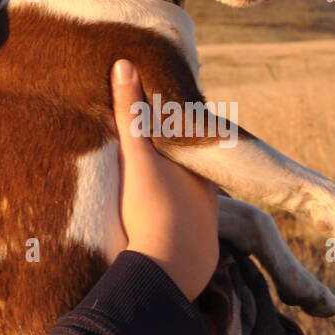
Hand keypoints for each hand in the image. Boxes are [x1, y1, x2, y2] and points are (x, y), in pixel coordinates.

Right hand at [110, 58, 218, 300]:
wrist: (166, 271)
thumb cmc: (154, 207)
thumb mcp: (137, 156)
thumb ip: (130, 114)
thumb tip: (125, 63)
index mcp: (201, 171)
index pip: (191, 146)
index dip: (176, 137)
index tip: (162, 129)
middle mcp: (210, 200)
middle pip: (191, 178)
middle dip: (175, 173)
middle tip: (153, 165)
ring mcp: (205, 232)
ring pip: (190, 210)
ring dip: (175, 206)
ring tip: (151, 200)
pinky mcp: (195, 260)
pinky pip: (184, 239)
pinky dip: (172, 234)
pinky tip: (158, 236)